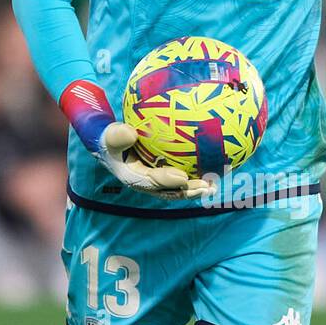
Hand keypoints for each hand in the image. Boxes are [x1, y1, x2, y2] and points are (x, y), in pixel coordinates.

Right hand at [97, 121, 212, 196]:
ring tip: (214, 186)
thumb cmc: (111, 138)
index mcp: (133, 178)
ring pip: (178, 189)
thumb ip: (118, 135)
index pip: (151, 181)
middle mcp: (147, 184)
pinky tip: (212, 171)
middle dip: (189, 191)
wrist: (111, 145)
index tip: (183, 177)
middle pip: (170, 191)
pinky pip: (181, 179)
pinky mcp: (163, 176)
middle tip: (206, 187)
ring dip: (196, 188)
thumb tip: (131, 132)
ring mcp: (156, 182)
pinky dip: (196, 177)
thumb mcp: (111, 136)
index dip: (167, 181)